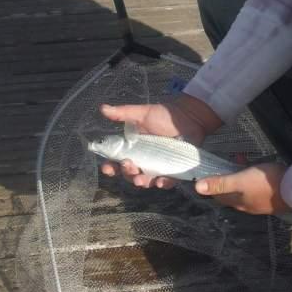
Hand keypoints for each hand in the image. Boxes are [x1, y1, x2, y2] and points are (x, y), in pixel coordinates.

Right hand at [99, 94, 222, 188]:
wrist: (189, 116)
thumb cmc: (164, 115)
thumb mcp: (142, 113)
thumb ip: (123, 113)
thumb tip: (102, 108)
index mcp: (133, 149)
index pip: (117, 162)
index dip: (110, 167)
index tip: (106, 167)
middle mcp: (143, 161)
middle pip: (130, 174)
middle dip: (126, 173)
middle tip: (128, 165)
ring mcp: (158, 167)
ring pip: (146, 181)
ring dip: (141, 182)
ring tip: (140, 179)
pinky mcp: (174, 171)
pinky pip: (167, 181)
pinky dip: (163, 183)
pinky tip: (160, 182)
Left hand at [195, 162, 291, 215]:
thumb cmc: (266, 183)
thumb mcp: (241, 180)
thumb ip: (220, 183)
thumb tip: (197, 188)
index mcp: (238, 202)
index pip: (218, 195)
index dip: (212, 184)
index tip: (209, 171)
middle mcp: (248, 205)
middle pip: (231, 192)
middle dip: (226, 178)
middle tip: (225, 162)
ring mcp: (261, 202)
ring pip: (244, 189)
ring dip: (239, 176)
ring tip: (240, 160)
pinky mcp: (272, 196)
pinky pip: (256, 187)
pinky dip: (252, 177)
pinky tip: (258, 168)